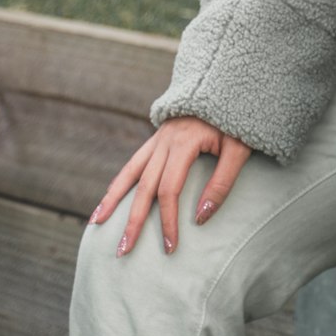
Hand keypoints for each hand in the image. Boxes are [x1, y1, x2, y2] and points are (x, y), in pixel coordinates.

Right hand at [87, 116, 251, 256]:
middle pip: (144, 186)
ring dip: (113, 199)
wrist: (228, 84)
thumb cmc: (237, 120)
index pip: (169, 190)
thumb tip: (200, 219)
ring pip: (130, 172)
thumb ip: (222, 183)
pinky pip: (134, 162)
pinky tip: (109, 197)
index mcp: (184, 142)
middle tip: (123, 251)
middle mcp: (165, 140)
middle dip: (133, 220)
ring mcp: (158, 137)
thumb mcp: (238, 149)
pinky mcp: (158, 137)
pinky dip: (119, 181)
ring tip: (96, 224)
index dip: (168, 220)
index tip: (170, 246)